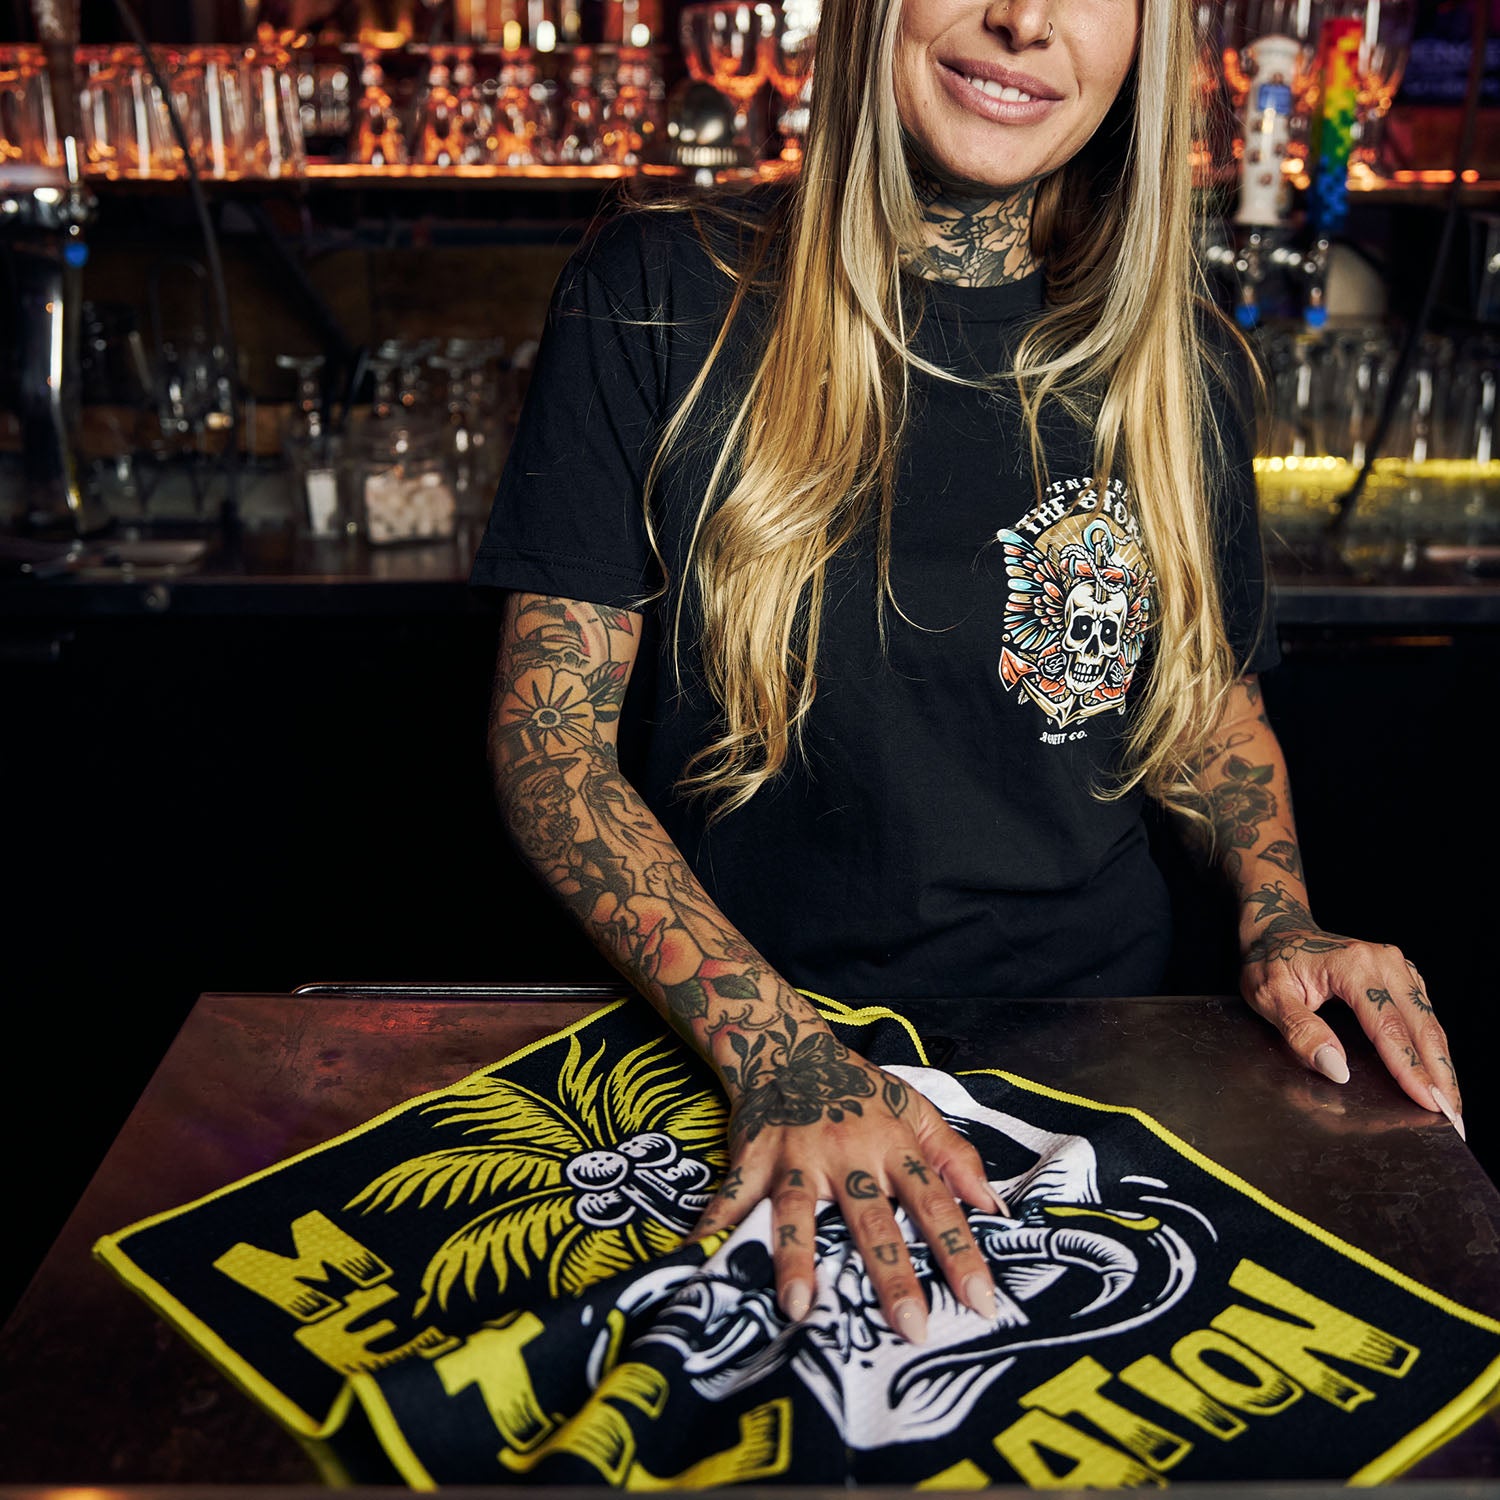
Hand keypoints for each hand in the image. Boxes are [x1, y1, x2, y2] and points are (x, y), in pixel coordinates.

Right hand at [686, 1014, 1005, 1342]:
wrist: (787, 1048)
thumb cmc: (858, 1090)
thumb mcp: (915, 1109)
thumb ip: (955, 1156)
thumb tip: (995, 1207)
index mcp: (893, 1145)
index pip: (935, 1204)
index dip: (960, 1253)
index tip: (981, 1303)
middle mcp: (846, 1154)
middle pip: (872, 1219)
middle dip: (891, 1275)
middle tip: (910, 1327)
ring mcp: (795, 1157)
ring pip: (797, 1211)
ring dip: (796, 1258)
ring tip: (800, 1307)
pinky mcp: (753, 1158)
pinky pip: (731, 1197)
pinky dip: (713, 1226)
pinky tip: (699, 1259)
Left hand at [1238, 883, 1462, 1136]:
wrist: (1277, 930)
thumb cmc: (1270, 962)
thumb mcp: (1268, 996)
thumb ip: (1300, 1031)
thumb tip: (1337, 1068)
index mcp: (1354, 965)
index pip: (1388, 1026)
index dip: (1410, 1068)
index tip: (1428, 1102)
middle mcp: (1384, 962)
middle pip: (1421, 1025)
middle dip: (1439, 1074)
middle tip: (1453, 1116)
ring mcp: (1397, 967)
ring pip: (1430, 1022)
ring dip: (1442, 1064)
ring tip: (1452, 1103)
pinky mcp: (1401, 977)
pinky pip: (1424, 1015)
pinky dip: (1433, 1046)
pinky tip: (1438, 1073)